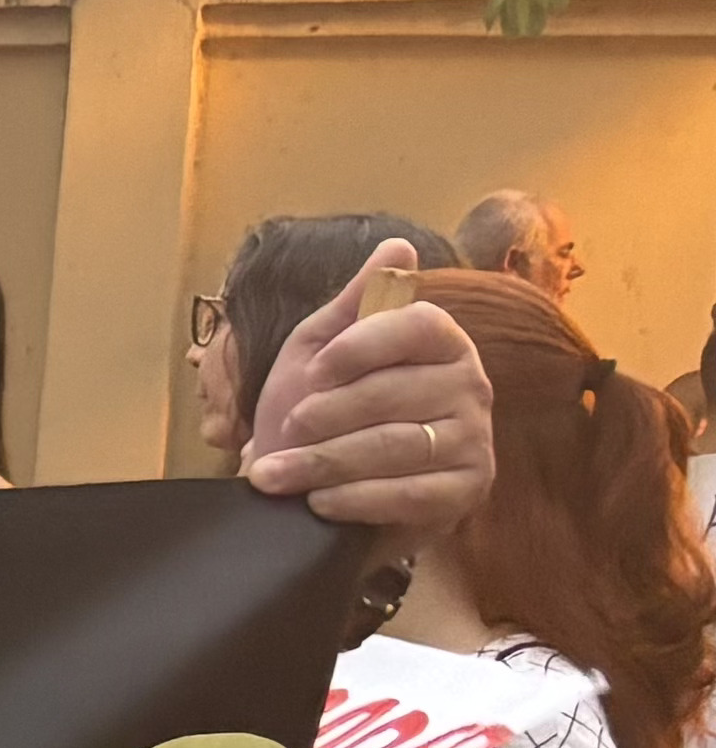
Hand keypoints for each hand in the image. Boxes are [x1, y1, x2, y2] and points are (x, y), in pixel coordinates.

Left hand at [249, 242, 491, 539]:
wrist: (326, 493)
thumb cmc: (323, 415)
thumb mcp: (321, 353)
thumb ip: (354, 303)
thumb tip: (398, 244)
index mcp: (441, 341)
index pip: (417, 324)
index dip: (361, 346)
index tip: (313, 371)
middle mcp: (471, 384)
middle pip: (394, 392)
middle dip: (324, 415)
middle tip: (285, 428)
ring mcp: (475, 439)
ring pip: (394, 446)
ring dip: (322, 463)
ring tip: (271, 475)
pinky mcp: (468, 490)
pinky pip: (410, 494)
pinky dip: (354, 499)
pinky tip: (317, 503)